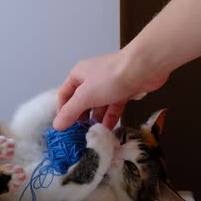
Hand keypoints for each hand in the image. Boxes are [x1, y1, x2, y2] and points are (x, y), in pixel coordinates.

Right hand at [53, 50, 168, 130]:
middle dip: (81, 116)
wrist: (144, 67)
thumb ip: (70, 112)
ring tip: (94, 133)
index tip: (64, 126)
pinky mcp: (124, 89)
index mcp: (78, 75)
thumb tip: (56, 126)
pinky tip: (108, 129)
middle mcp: (92, 78)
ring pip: (99, 104)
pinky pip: (113, 106)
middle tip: (80, 132)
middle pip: (82, 100)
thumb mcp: (85, 96)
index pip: (65, 94)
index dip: (63, 110)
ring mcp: (109, 84)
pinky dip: (110, 117)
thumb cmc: (110, 78)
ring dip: (96, 118)